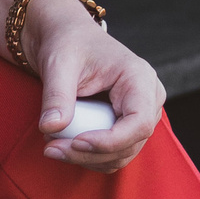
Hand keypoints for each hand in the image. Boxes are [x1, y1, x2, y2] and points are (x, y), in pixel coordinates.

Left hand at [0, 0, 166, 172]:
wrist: (68, 39)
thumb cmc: (68, 44)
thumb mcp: (59, 65)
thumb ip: (57, 96)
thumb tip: (50, 128)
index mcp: (139, 78)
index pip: (139, 122)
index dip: (110, 141)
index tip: (75, 143)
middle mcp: (148, 98)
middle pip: (131, 143)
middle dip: (90, 154)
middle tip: (51, 148)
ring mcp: (141, 114)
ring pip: (122, 154)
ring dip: (87, 159)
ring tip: (52, 144)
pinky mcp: (128, 125)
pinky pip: (114, 153)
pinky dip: (89, 156)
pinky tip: (63, 143)